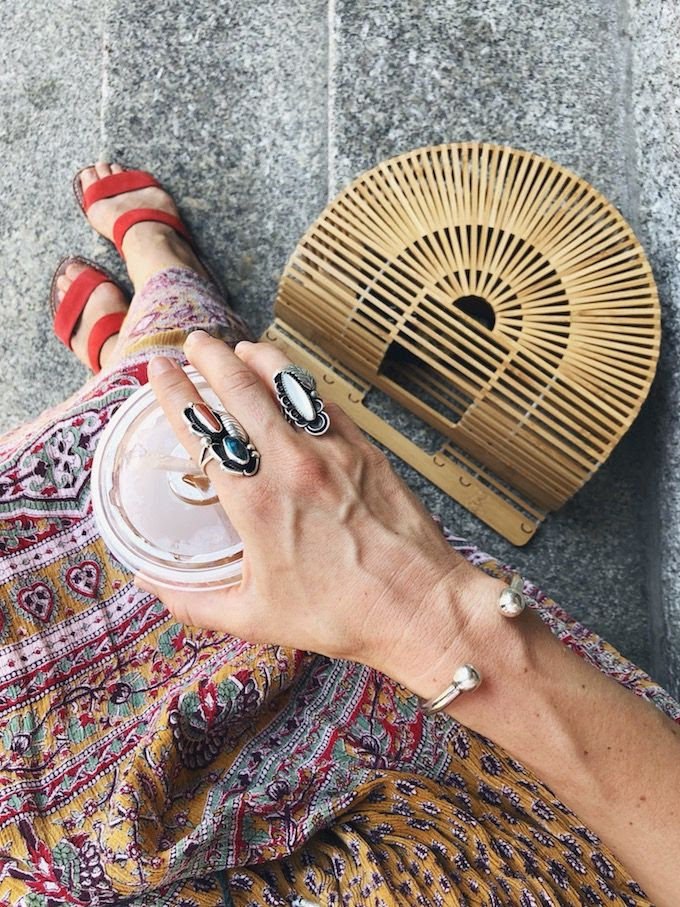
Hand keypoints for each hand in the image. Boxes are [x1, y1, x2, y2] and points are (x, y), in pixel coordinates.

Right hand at [139, 331, 495, 689]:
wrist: (419, 605)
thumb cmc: (341, 615)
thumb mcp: (256, 618)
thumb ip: (196, 603)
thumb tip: (156, 588)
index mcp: (254, 503)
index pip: (202, 431)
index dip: (174, 393)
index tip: (160, 370)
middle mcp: (290, 465)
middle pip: (241, 390)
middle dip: (211, 357)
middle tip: (194, 342)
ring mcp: (332, 451)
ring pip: (287, 385)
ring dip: (259, 359)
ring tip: (242, 348)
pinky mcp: (366, 450)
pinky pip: (324, 404)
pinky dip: (302, 386)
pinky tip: (294, 383)